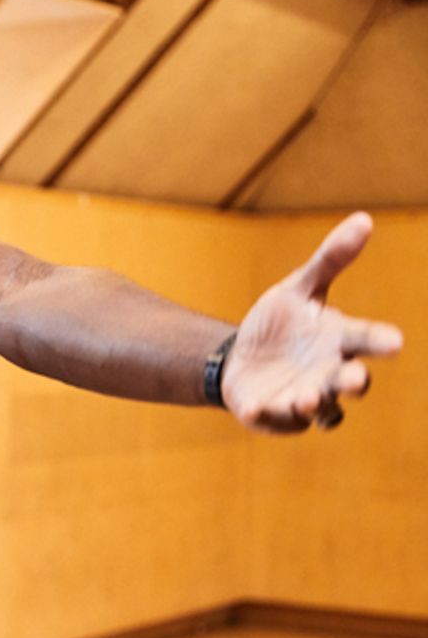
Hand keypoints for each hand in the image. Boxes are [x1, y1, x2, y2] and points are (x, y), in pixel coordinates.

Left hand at [223, 212, 402, 433]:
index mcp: (340, 340)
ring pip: (320, 408)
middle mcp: (330, 373)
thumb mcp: (299, 288)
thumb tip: (364, 219)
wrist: (242, 358)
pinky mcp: (275, 415)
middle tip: (356, 378)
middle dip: (355, 381)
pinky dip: (267, 415)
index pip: (366, 339)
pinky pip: (274, 419)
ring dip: (314, 404)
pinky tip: (255, 408)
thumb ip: (330, 260)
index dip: (381, 341)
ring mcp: (306, 398)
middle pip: (350, 381)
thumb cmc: (280, 323)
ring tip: (306, 398)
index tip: (395, 342)